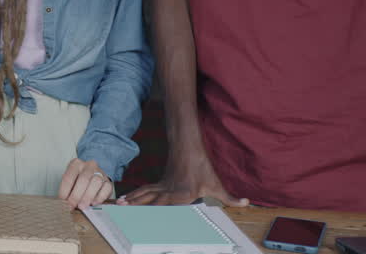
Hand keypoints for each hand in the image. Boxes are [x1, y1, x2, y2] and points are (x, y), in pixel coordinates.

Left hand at [59, 159, 114, 209]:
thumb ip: (67, 190)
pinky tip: (93, 203)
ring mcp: (100, 172)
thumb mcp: (70, 182)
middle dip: (76, 195)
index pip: (69, 177)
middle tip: (72, 206)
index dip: (64, 191)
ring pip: (96, 182)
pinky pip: (106, 188)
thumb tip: (64, 203)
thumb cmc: (78, 181)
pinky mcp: (108, 181)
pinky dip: (100, 197)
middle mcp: (89, 165)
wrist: (93, 177)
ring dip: (88, 196)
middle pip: (83, 179)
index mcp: (76, 164)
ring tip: (82, 206)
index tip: (63, 202)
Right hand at [120, 151, 248, 206]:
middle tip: (122, 212)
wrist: (189, 147)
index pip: (167, 205)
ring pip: (144, 195)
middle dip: (136, 208)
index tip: (145, 218)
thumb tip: (247, 203)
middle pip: (150, 201)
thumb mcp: (217, 184)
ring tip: (117, 205)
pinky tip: (125, 199)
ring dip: (131, 201)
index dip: (155, 212)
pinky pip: (144, 190)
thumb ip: (230, 198)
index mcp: (182, 193)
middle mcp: (169, 191)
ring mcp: (162, 186)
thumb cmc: (203, 167)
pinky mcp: (160, 183)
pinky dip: (134, 195)